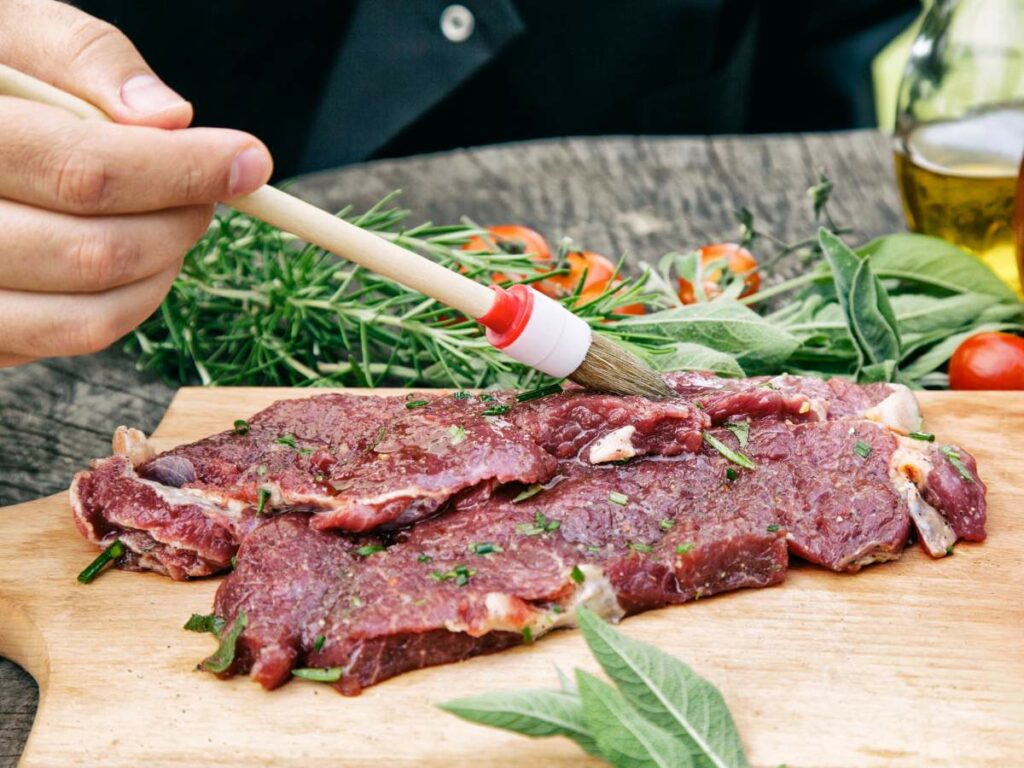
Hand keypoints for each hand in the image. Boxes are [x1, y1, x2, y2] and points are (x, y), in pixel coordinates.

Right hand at [0, 0, 272, 366]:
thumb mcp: (17, 35)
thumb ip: (87, 62)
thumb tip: (171, 117)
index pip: (87, 173)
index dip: (183, 172)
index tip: (249, 162)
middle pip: (99, 254)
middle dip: (180, 222)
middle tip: (206, 193)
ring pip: (95, 315)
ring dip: (163, 269)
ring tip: (170, 220)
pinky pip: (75, 338)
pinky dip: (130, 301)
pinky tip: (133, 254)